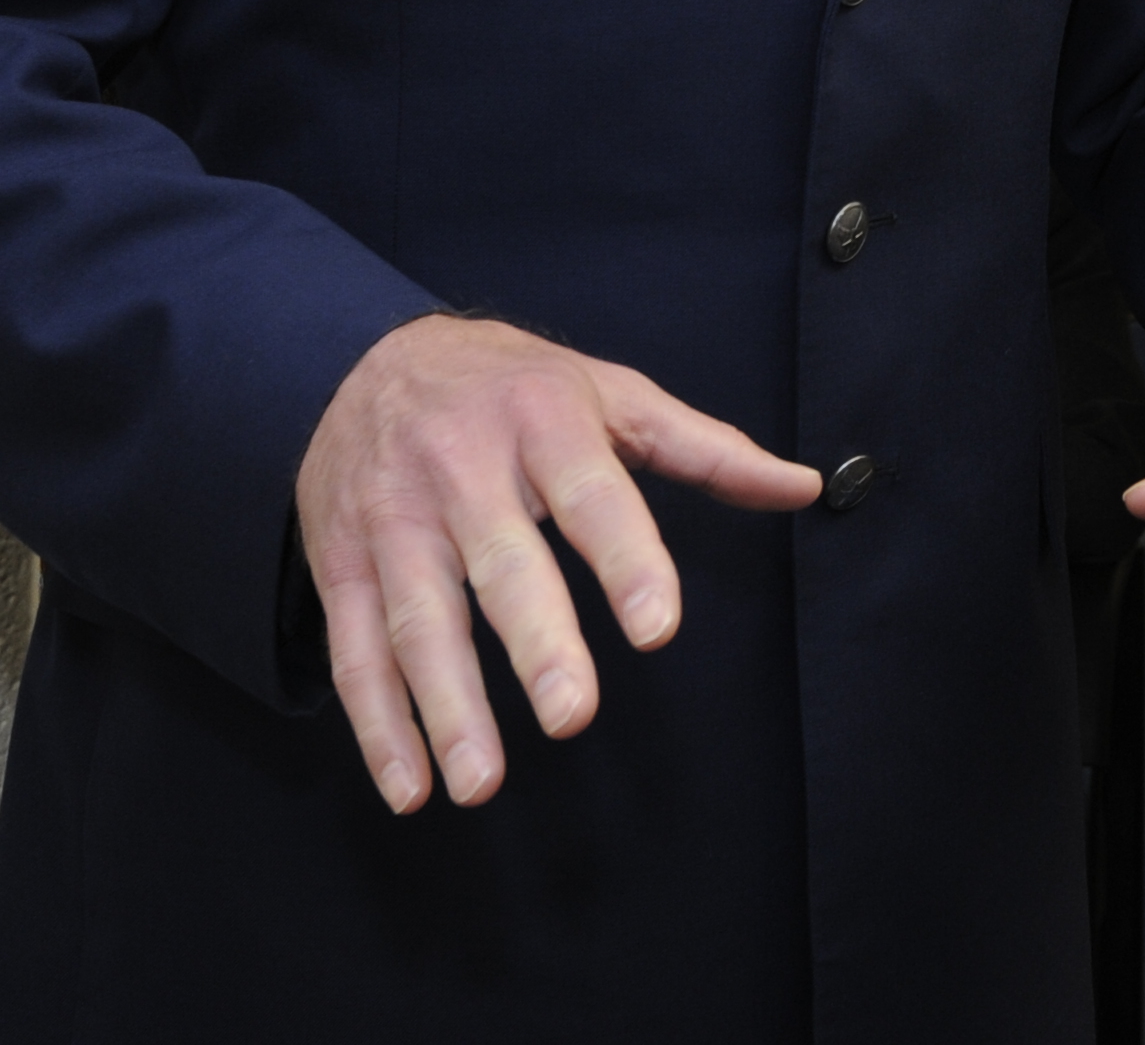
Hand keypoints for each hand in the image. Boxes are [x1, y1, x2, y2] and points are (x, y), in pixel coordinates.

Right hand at [296, 314, 817, 812]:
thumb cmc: (510, 387)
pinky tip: (412, 787)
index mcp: (541, 420)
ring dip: (446, 707)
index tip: (658, 626)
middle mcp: (461, 468)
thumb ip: (706, 448)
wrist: (357, 359)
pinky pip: (355, 650)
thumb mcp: (609, 393)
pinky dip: (380, 725)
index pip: (592, 494)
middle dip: (535, 642)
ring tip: (482, 784)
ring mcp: (393, 519)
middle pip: (501, 563)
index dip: (627, 558)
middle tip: (574, 714)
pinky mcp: (340, 562)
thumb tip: (804, 485)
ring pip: (419, 619)